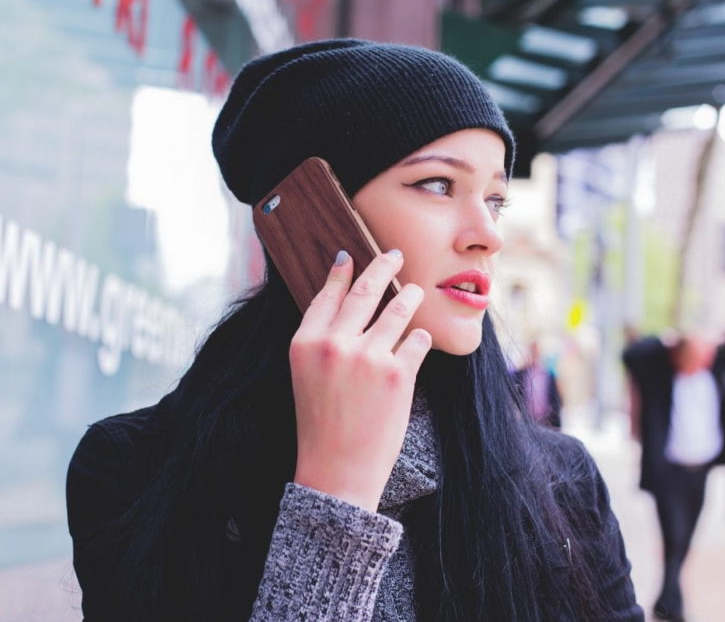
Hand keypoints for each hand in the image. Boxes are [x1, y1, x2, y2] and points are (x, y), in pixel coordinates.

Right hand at [289, 250, 431, 511]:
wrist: (337, 470)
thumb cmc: (321, 423)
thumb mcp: (305, 375)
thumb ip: (322, 339)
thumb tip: (345, 298)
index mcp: (305, 343)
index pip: (327, 295)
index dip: (341, 272)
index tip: (351, 256)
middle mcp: (334, 344)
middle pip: (365, 290)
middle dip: (383, 266)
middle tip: (394, 255)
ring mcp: (368, 357)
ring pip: (398, 309)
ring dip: (409, 296)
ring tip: (415, 291)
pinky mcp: (397, 373)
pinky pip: (416, 340)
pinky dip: (419, 337)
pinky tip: (418, 338)